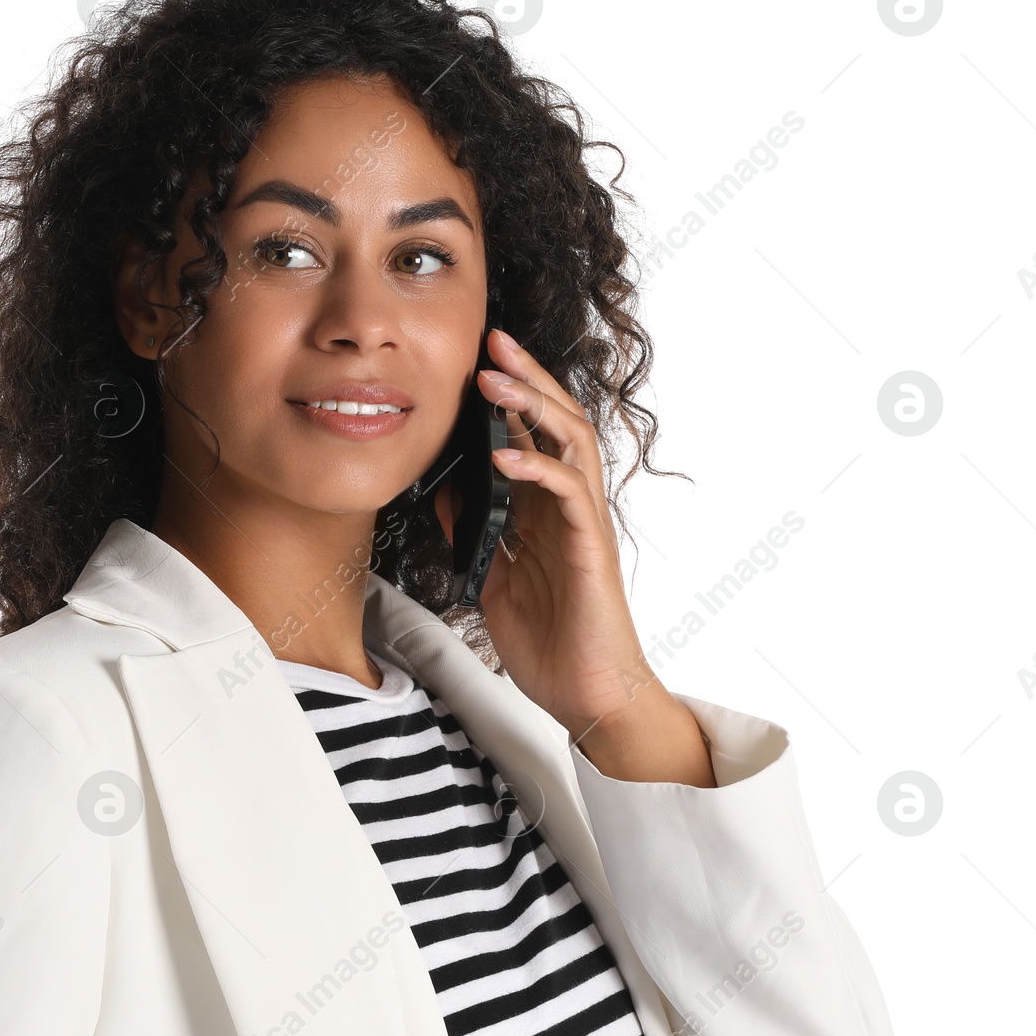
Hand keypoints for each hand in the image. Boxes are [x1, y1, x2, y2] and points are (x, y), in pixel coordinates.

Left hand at [470, 329, 713, 786]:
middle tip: (493, 341)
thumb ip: (473, 531)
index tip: (477, 359)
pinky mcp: (591, 548)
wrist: (586, 694)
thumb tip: (444, 492)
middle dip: (525, 377)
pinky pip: (569, 495)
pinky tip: (502, 457)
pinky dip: (536, 469)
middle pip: (556, 420)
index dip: (508, 394)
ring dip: (532, 407)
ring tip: (494, 382)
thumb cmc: (549, 641)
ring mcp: (582, 523)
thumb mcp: (491, 576)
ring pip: (569, 442)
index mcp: (544, 508)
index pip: (531, 433)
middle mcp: (567, 506)